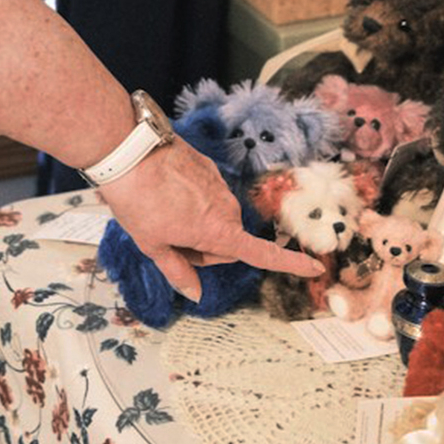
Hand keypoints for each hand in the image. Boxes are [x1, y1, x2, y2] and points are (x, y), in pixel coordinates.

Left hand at [97, 142, 322, 302]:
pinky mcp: (207, 168)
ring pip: (215, 219)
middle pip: (226, 243)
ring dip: (195, 225)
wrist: (129, 149)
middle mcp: (226, 208)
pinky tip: (162, 195)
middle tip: (168, 242)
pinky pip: (205, 197)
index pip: (261, 254)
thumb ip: (177, 271)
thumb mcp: (152, 243)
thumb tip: (196, 294)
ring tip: (159, 214)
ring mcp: (217, 185)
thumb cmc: (137, 199)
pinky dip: (189, 203)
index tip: (314, 266)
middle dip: (203, 250)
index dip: (289, 263)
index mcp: (218, 231)